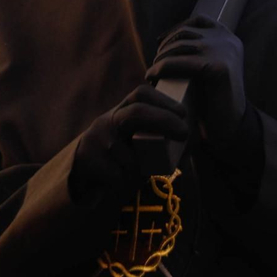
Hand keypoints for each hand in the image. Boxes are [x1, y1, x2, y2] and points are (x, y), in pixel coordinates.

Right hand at [70, 84, 188, 199]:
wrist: (81, 170)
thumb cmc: (120, 154)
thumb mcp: (134, 138)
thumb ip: (157, 136)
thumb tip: (194, 142)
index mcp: (122, 111)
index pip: (141, 94)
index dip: (163, 100)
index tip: (184, 113)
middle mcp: (108, 120)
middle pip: (136, 114)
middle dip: (164, 121)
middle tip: (185, 132)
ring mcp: (97, 139)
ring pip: (130, 157)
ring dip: (140, 169)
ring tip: (137, 172)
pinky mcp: (87, 160)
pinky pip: (117, 176)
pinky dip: (124, 182)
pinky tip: (118, 180)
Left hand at [147, 16, 246, 144]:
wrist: (231, 127)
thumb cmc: (213, 99)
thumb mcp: (208, 67)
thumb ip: (197, 51)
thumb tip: (163, 40)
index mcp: (229, 38)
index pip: (198, 20)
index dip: (176, 28)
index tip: (160, 42)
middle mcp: (228, 41)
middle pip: (185, 32)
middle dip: (165, 46)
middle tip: (155, 63)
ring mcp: (225, 52)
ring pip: (180, 45)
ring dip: (160, 57)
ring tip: (152, 71)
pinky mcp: (218, 68)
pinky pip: (180, 62)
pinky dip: (161, 68)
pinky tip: (152, 75)